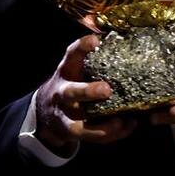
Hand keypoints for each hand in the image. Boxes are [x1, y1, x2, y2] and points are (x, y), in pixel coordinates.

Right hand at [35, 34, 137, 154]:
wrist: (46, 111)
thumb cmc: (71, 82)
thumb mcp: (75, 67)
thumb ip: (92, 57)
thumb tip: (122, 38)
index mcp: (66, 71)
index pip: (71, 55)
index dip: (82, 47)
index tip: (95, 41)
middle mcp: (62, 93)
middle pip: (71, 92)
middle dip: (88, 92)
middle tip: (107, 90)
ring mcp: (64, 115)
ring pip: (78, 125)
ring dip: (99, 126)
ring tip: (120, 121)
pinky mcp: (70, 133)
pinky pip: (90, 137)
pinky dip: (111, 135)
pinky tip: (128, 126)